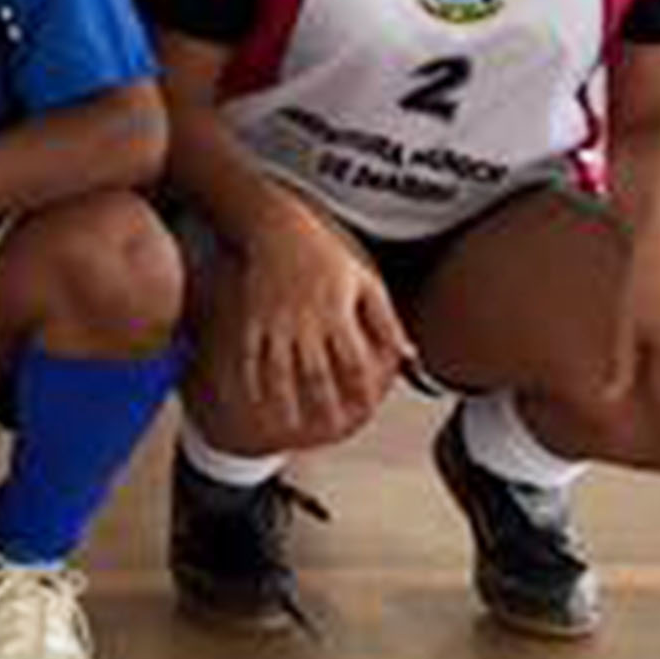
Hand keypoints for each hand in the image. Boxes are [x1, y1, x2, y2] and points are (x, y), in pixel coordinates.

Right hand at [226, 203, 408, 440]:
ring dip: (285, 400)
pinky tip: (258, 398)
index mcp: (338, 314)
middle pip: (316, 372)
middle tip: (330, 429)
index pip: (354, 361)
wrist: (278, 229)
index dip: (362, 390)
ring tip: (290, 426)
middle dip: (324, 405)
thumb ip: (386, 321)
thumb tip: (409, 354)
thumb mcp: (366, 282)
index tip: (366, 411)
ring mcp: (276, 321)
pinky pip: (251, 354)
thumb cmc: (326, 255)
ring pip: (279, 369)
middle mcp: (306, 321)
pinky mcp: (254, 317)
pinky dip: (253, 378)